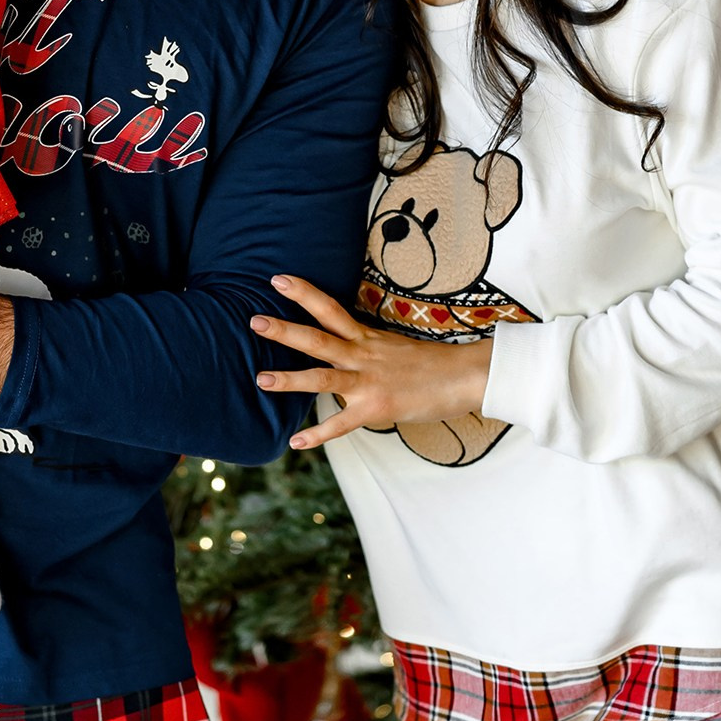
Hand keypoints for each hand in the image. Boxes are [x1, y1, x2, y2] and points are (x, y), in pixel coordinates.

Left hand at [251, 275, 493, 449]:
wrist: (466, 376)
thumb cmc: (434, 363)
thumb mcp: (395, 347)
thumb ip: (368, 348)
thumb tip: (347, 349)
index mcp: (368, 338)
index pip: (331, 309)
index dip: (304, 293)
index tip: (277, 278)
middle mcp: (364, 356)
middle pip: (318, 339)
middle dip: (285, 330)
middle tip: (254, 321)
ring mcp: (368, 382)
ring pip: (323, 378)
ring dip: (290, 380)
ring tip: (261, 379)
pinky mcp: (376, 409)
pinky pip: (342, 425)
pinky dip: (318, 435)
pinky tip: (296, 442)